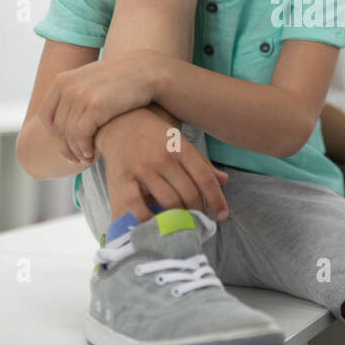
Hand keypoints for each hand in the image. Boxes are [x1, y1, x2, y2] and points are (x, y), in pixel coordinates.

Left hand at [39, 50, 163, 163]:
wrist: (146, 71)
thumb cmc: (120, 82)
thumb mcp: (90, 83)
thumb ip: (74, 96)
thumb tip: (63, 121)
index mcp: (62, 80)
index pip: (46, 116)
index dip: (54, 135)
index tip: (66, 147)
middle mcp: (67, 86)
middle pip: (57, 128)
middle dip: (66, 147)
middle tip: (76, 160)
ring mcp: (80, 95)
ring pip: (68, 135)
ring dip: (77, 151)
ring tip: (87, 159)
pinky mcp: (95, 105)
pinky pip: (80, 136)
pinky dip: (84, 149)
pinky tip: (93, 155)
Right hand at [94, 107, 229, 219]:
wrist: (119, 120)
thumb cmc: (155, 135)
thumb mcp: (180, 142)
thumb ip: (201, 162)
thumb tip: (224, 179)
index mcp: (181, 148)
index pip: (205, 178)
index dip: (216, 200)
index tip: (222, 216)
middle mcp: (164, 158)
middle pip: (189, 193)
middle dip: (198, 211)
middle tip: (200, 221)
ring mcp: (143, 168)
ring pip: (168, 200)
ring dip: (178, 217)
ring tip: (182, 223)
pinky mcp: (123, 177)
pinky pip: (136, 203)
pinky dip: (147, 217)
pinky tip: (155, 222)